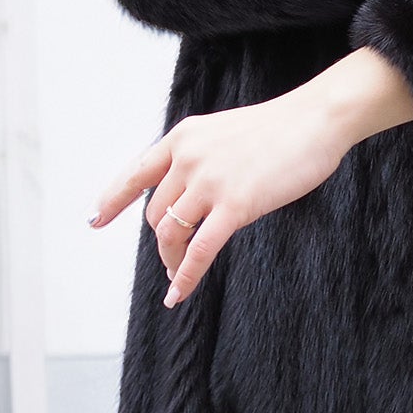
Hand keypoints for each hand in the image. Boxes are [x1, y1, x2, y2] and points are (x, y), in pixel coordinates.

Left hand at [87, 88, 352, 308]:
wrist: (317, 119)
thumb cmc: (281, 128)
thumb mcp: (225, 133)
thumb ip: (201, 159)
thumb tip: (189, 196)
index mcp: (183, 137)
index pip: (136, 174)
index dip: (113, 200)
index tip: (95, 221)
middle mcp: (188, 158)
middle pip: (156, 213)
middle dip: (162, 241)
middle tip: (173, 259)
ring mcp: (209, 182)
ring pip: (171, 234)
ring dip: (172, 261)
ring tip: (178, 276)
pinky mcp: (235, 206)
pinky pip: (199, 251)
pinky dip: (186, 277)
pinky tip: (179, 294)